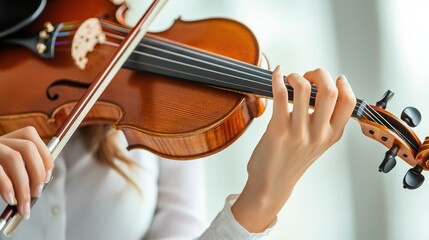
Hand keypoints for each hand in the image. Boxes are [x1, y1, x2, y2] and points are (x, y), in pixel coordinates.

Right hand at [0, 127, 52, 218]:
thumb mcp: (8, 173)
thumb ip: (22, 173)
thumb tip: (39, 186)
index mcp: (6, 139)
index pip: (31, 136)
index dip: (43, 157)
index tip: (46, 178)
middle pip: (27, 147)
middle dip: (37, 172)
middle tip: (37, 193)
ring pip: (14, 158)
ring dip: (24, 184)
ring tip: (24, 204)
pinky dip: (7, 186)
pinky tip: (10, 199)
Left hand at [231, 66, 355, 231]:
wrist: (270, 185)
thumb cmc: (290, 163)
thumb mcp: (316, 146)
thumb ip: (322, 124)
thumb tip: (320, 94)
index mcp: (331, 136)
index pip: (349, 104)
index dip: (344, 85)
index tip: (335, 78)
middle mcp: (318, 134)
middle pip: (330, 92)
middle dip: (320, 74)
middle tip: (309, 75)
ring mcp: (298, 132)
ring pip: (304, 90)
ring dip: (297, 76)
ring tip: (291, 78)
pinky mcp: (278, 130)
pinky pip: (281, 95)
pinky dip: (278, 79)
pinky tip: (276, 74)